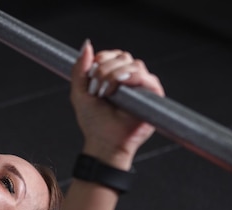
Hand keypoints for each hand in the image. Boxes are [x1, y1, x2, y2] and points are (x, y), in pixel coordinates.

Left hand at [70, 40, 164, 169]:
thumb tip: (87, 44)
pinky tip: (118, 89)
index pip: (113, 54)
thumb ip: (80, 69)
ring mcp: (141, 86)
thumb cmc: (93, 122)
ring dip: (115, 74)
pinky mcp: (153, 95)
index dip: (102, 58)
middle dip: (105, 69)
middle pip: (123, 56)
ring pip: (134, 64)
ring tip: (105, 92)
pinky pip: (146, 77)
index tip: (91, 74)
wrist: (104, 142)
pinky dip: (131, 78)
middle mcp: (130, 79)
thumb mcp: (79, 93)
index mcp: (114, 76)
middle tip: (96, 88)